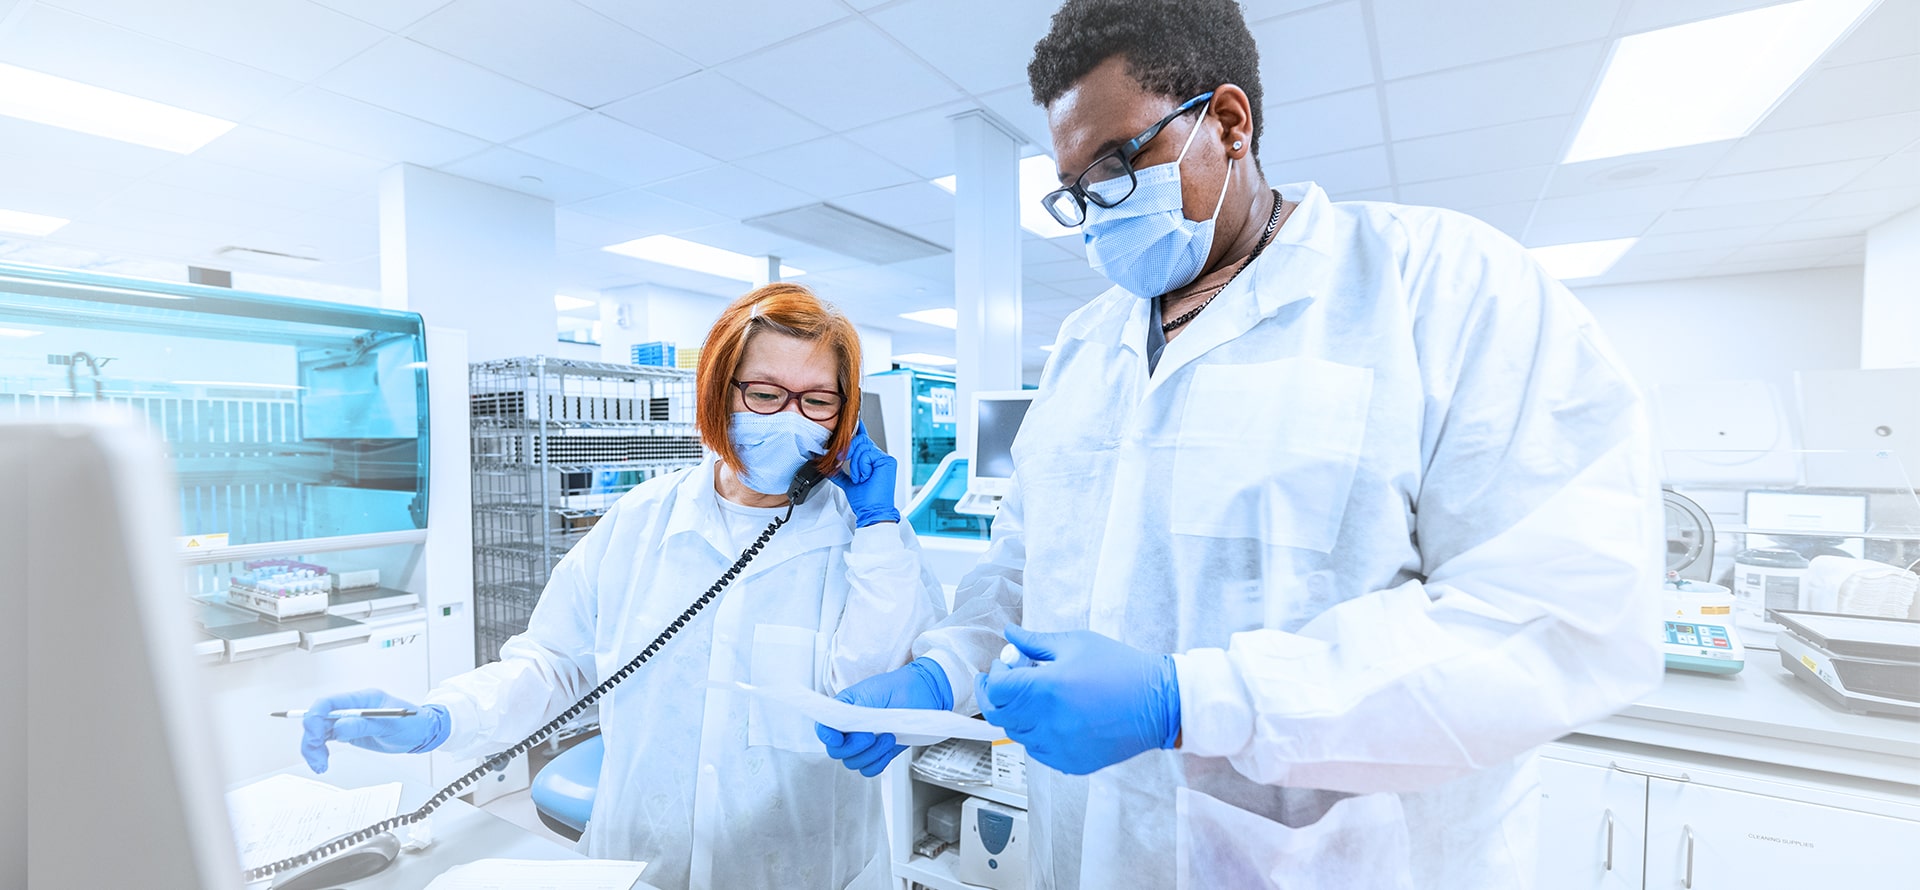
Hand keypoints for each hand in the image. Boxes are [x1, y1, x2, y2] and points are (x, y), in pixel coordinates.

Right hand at [300, 689, 450, 773]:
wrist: (422, 734)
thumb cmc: (412, 724)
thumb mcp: (390, 725)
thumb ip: (363, 725)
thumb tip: (339, 727)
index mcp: (363, 699)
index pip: (330, 702)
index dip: (316, 715)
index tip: (312, 732)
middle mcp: (352, 708)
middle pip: (319, 718)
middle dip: (312, 737)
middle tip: (317, 756)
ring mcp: (348, 720)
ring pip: (319, 730)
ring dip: (313, 747)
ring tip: (320, 764)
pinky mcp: (348, 732)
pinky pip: (326, 739)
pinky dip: (320, 751)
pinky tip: (322, 761)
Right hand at [816, 657, 952, 776]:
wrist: (927, 694)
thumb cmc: (902, 687)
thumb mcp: (873, 692)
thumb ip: (853, 711)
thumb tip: (841, 727)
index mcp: (844, 709)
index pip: (824, 729)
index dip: (827, 737)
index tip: (839, 738)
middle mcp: (852, 728)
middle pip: (838, 751)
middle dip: (855, 746)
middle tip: (871, 735)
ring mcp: (866, 742)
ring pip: (854, 762)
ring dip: (871, 753)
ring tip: (888, 736)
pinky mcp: (880, 753)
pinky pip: (870, 769)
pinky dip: (878, 762)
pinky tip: (888, 749)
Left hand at [829, 421, 899, 527]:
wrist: (872, 511)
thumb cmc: (864, 500)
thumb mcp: (847, 482)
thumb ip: (839, 472)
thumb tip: (826, 466)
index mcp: (871, 460)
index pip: (862, 440)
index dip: (857, 429)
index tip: (852, 419)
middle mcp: (878, 457)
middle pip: (860, 440)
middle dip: (848, 451)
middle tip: (840, 460)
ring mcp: (884, 458)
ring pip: (862, 446)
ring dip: (855, 464)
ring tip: (859, 477)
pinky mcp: (887, 461)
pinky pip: (868, 454)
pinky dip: (862, 466)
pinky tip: (865, 476)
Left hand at [976, 625, 1179, 775]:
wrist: (1158, 703)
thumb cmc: (1122, 669)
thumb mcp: (1077, 643)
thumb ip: (1036, 642)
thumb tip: (1011, 633)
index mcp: (1047, 689)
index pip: (998, 689)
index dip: (994, 675)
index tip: (1002, 665)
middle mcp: (1049, 722)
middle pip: (999, 715)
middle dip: (996, 695)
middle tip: (1003, 681)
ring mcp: (1059, 746)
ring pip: (1017, 734)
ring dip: (1017, 714)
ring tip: (1035, 696)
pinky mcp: (1070, 761)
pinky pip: (1038, 750)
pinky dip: (1036, 734)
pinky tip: (1051, 717)